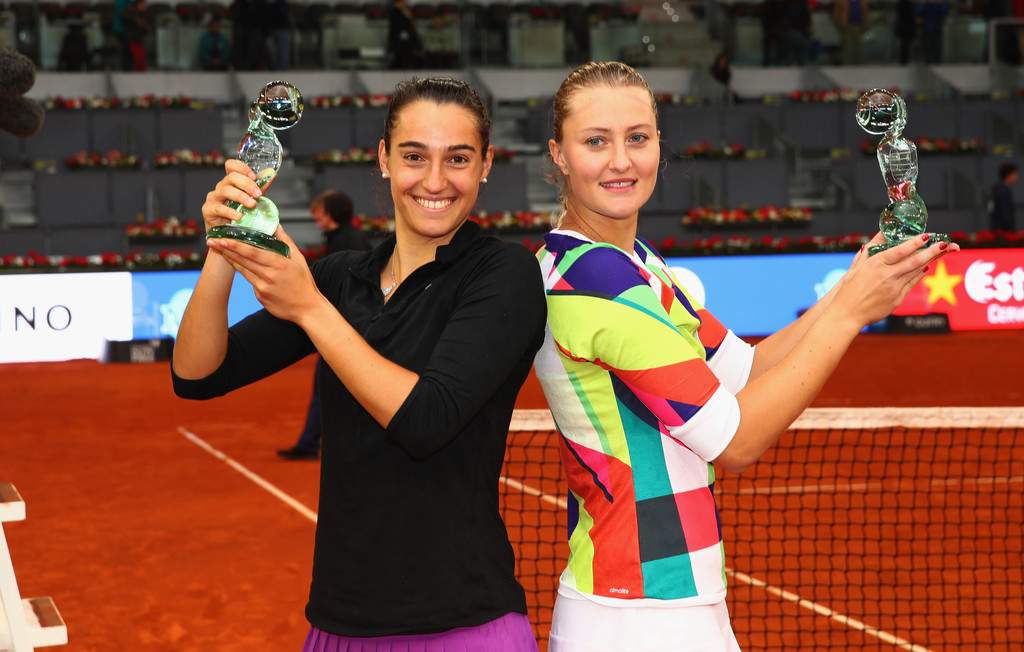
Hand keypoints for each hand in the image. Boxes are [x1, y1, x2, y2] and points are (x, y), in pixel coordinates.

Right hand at [201, 159, 262, 233]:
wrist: (227, 235)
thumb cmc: (240, 216)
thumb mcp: (252, 200)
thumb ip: (260, 187)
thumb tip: (271, 174)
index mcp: (231, 182)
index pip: (231, 166)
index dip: (242, 167)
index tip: (254, 177)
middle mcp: (221, 187)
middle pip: (231, 177)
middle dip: (247, 184)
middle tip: (258, 194)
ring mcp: (213, 198)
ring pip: (226, 190)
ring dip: (241, 197)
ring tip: (252, 205)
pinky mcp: (208, 210)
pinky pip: (219, 208)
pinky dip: (230, 212)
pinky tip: (239, 216)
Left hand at [206, 226, 322, 323]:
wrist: (307, 308)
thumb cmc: (304, 282)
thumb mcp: (298, 258)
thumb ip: (285, 240)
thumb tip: (275, 224)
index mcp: (278, 264)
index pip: (252, 252)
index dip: (235, 244)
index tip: (222, 238)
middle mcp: (268, 275)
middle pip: (242, 260)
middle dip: (225, 249)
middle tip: (212, 240)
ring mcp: (263, 287)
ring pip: (242, 269)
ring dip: (229, 258)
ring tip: (217, 248)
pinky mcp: (260, 296)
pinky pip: (249, 280)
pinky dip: (242, 270)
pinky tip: (233, 262)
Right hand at [831, 234, 959, 327]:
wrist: (847, 314)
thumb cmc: (847, 291)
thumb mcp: (855, 268)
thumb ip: (867, 253)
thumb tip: (875, 238)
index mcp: (876, 264)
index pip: (900, 250)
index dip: (915, 242)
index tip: (926, 236)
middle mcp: (887, 275)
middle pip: (915, 260)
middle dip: (932, 251)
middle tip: (945, 243)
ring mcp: (894, 288)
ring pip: (916, 271)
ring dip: (929, 261)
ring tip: (939, 253)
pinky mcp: (897, 299)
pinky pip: (912, 284)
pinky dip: (919, 275)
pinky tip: (924, 269)